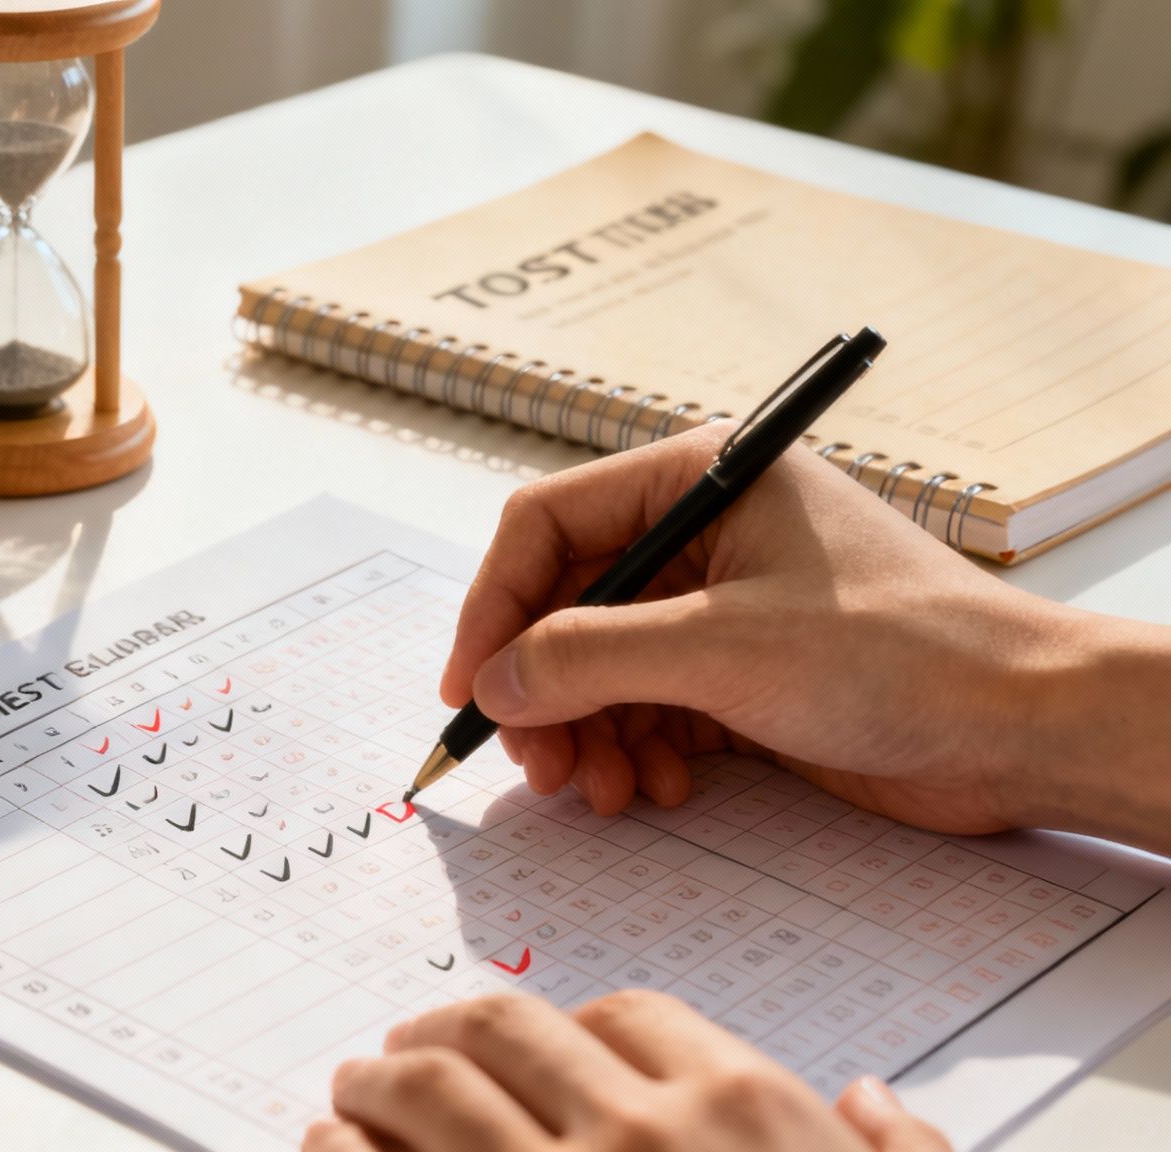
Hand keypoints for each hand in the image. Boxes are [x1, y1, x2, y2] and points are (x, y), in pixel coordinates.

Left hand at [311, 990, 949, 1151]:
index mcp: (741, 1110)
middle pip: (502, 1029)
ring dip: (374, 1080)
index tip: (536, 1048)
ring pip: (427, 1088)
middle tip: (403, 1050)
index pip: (627, 1017)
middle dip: (440, 1030)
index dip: (570, 1029)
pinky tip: (329, 1151)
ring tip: (351, 1095)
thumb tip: (866, 1100)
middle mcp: (637, 1134)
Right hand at [437, 422, 1170, 847]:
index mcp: (699, 481)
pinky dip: (636, 751)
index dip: (492, 607)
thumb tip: (491, 681)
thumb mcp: (721, 648)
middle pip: (567, 606)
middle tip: (537, 765)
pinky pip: (650, 707)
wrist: (1027, 727)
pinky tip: (657, 788)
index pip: (546, 525)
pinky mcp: (746, 674)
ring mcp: (725, 606)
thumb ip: (587, 657)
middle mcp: (704, 535)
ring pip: (603, 667)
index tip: (468, 689)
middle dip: (544, 690)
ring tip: (603, 790)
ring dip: (587, 734)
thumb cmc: (902, 653)